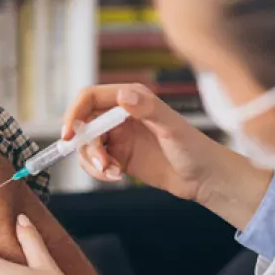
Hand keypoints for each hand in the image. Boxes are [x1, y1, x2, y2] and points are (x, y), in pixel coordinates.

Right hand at [64, 84, 272, 229]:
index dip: (75, 113)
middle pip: (84, 125)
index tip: (69, 133)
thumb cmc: (195, 149)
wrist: (205, 179)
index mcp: (132, 100)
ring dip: (92, 161)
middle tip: (101, 163)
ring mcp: (118, 137)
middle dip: (86, 146)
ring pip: (86, 146)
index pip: (90, 98)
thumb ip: (148, 109)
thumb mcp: (172, 127)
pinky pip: (95, 162)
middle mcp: (121, 115)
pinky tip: (116, 177)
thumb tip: (123, 95)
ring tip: (112, 173)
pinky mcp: (119, 157)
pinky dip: (98, 171)